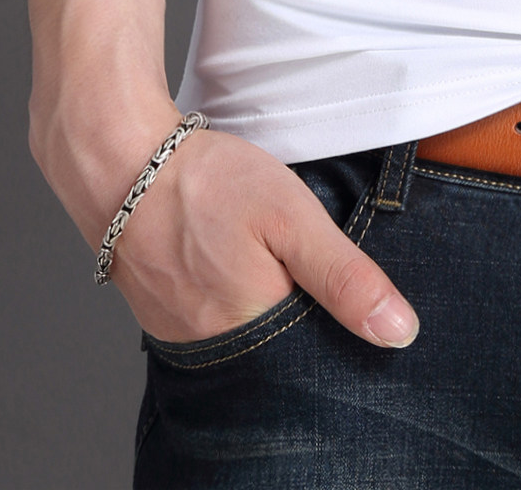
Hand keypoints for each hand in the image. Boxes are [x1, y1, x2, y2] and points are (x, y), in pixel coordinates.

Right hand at [91, 124, 419, 348]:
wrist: (121, 163)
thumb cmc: (207, 183)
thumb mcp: (292, 217)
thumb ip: (345, 277)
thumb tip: (399, 332)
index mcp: (255, 331)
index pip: (319, 357)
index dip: (342, 325)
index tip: (349, 289)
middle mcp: (216, 348)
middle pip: (282, 351)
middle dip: (305, 316)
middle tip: (303, 259)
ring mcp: (183, 335)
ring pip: (248, 337)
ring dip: (268, 306)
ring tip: (271, 259)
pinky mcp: (163, 317)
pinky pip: (214, 324)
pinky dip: (234, 300)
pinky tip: (241, 265)